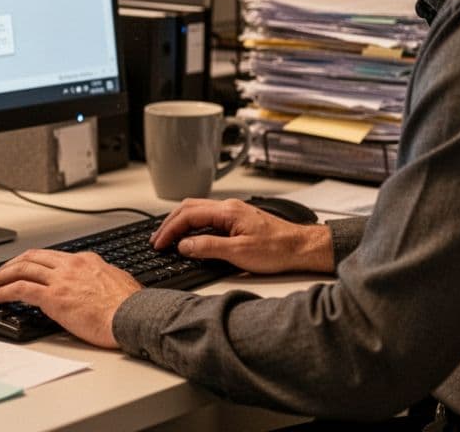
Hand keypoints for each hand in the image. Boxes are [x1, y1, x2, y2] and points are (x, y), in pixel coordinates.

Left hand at [0, 249, 141, 347]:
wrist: (134, 316)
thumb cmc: (131, 307)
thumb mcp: (117, 282)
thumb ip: (101, 279)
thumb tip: (98, 286)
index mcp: (86, 260)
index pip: (51, 256)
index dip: (33, 262)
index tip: (24, 269)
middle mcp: (71, 265)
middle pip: (31, 257)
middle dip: (11, 264)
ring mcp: (61, 279)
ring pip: (21, 269)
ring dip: (0, 276)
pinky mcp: (53, 297)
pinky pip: (20, 289)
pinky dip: (3, 290)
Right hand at [151, 198, 333, 273]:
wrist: (302, 248)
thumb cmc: (278, 249)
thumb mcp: (239, 253)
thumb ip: (208, 247)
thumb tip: (184, 245)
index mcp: (227, 211)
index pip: (188, 215)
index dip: (169, 230)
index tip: (159, 243)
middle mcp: (229, 207)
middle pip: (189, 208)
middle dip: (169, 223)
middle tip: (157, 240)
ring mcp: (234, 212)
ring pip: (198, 211)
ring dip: (180, 223)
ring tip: (169, 238)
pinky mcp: (238, 220)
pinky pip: (208, 217)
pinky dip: (193, 225)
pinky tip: (191, 236)